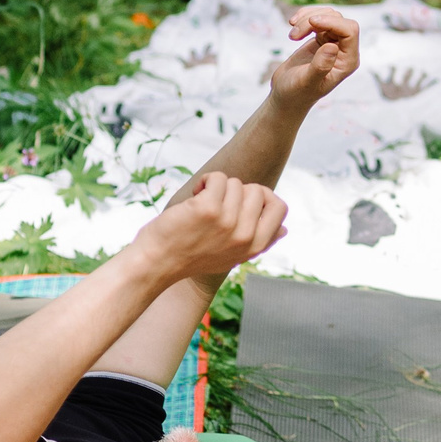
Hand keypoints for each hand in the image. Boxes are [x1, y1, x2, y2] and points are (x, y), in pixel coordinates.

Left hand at [143, 170, 288, 282]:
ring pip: (236, 183)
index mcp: (254, 247)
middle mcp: (245, 236)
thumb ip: (259, 242)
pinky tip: (193, 196)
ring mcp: (228, 222)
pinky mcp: (209, 209)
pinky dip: (205, 181)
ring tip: (202, 203)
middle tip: (217, 204)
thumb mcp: (232, 256)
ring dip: (217, 187)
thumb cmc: (191, 256)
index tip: (243, 200)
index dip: (264, 197)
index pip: (280, 209)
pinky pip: (217, 178)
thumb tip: (285, 230)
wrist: (156, 263)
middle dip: (236, 191)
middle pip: (258, 190)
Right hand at [269, 6, 358, 109]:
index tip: (311, 22)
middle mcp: (344, 51)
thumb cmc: (297, 93)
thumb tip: (333, 46)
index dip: (333, 22)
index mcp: (347, 62)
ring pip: (328, 16)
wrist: (286, 95)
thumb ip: (321, 66)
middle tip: (294, 35)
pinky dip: (305, 17)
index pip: (350, 31)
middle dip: (315, 20)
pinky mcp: (322, 38)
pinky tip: (292, 25)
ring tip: (292, 34)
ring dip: (307, 19)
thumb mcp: (307, 82)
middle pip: (338, 20)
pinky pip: (319, 18)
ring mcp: (333, 43)